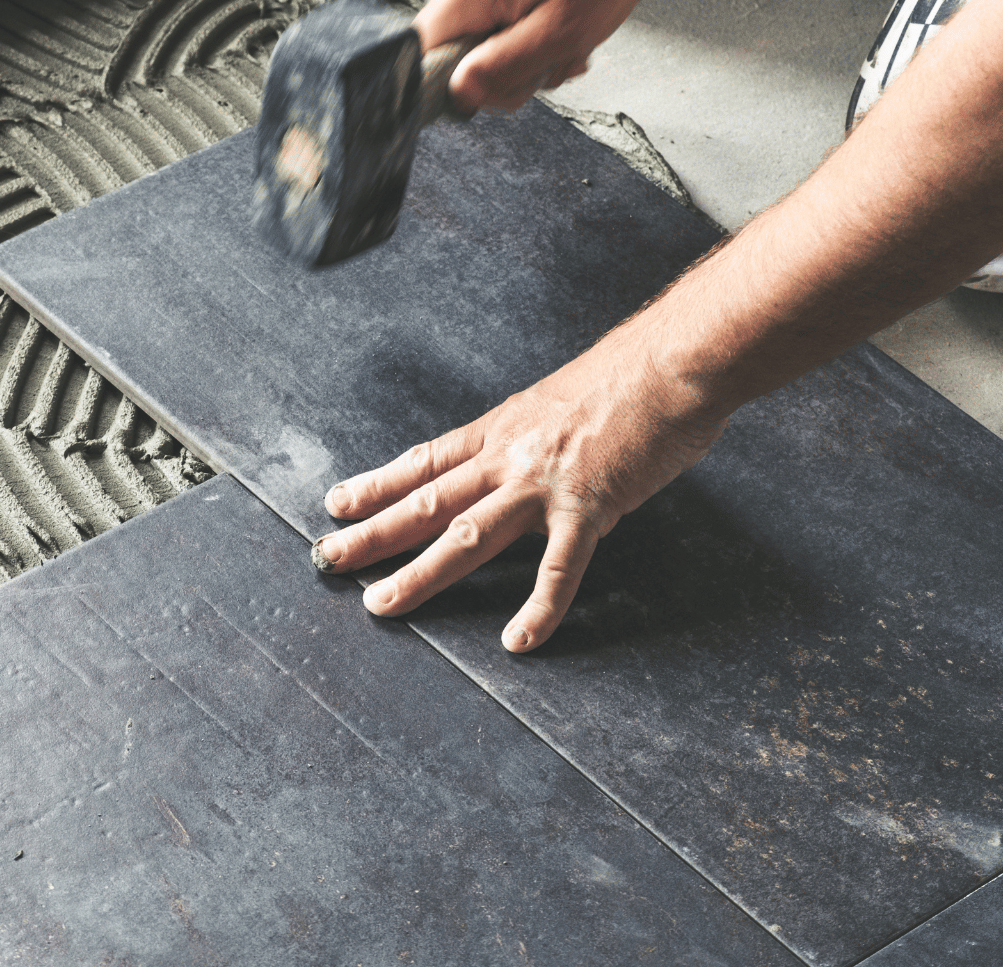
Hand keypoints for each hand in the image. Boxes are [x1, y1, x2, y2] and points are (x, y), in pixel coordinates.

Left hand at [311, 333, 726, 651]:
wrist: (675, 361)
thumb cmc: (630, 376)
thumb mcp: (560, 402)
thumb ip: (534, 437)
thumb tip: (524, 461)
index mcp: (503, 429)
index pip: (425, 461)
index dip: (378, 484)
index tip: (337, 503)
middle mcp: (510, 456)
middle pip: (425, 500)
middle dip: (372, 532)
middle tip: (326, 558)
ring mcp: (544, 483)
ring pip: (465, 536)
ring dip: (418, 574)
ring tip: (380, 604)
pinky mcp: (588, 507)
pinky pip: (558, 569)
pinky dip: (538, 608)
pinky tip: (518, 641)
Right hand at [415, 0, 684, 111]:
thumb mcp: (559, 32)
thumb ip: (504, 66)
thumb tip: (460, 92)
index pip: (422, 63)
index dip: (460, 89)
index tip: (500, 85)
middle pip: (452, 65)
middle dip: (504, 77)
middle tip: (545, 63)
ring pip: (474, 55)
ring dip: (520, 63)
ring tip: (555, 44)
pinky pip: (487, 36)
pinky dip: (522, 45)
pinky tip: (549, 33)